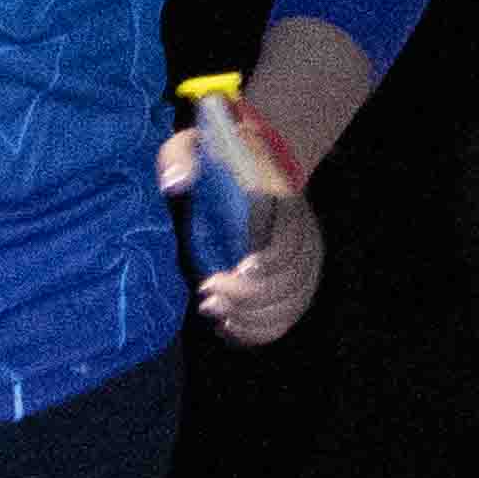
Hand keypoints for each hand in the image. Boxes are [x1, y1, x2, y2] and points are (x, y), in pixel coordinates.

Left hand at [164, 111, 323, 348]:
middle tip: (208, 293)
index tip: (237, 267)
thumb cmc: (214, 161)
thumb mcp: (192, 145)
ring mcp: (301, 265)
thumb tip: (176, 183)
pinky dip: (258, 332)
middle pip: (291, 278)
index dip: (270, 259)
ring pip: (291, 304)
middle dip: (250, 295)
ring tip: (213, 311)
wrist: (244, 174)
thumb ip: (181, 155)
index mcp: (284, 200)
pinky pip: (285, 320)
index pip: (292, 236)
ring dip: (252, 318)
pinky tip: (228, 327)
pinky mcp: (292, 287)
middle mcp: (302, 235)